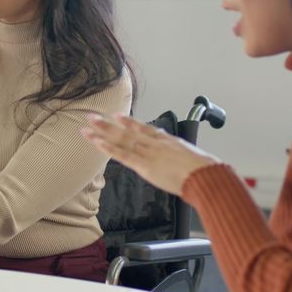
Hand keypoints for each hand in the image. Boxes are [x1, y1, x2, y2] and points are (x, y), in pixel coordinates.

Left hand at [82, 113, 220, 195]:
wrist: (204, 175)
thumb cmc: (203, 170)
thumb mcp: (193, 156)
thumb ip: (180, 155)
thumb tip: (178, 154)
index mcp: (167, 140)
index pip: (144, 129)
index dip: (129, 122)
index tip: (117, 115)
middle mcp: (154, 143)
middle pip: (127, 132)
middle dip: (108, 124)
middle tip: (91, 116)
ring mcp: (148, 153)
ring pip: (120, 140)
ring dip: (102, 133)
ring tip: (86, 126)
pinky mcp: (144, 165)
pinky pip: (123, 155)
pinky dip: (109, 148)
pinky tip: (97, 142)